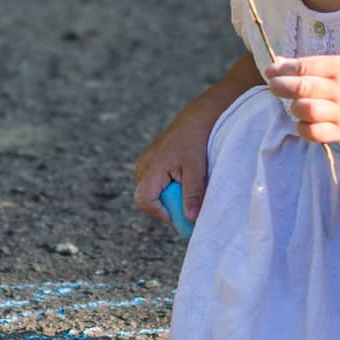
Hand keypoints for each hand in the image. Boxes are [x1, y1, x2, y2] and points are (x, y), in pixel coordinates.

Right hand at [133, 104, 212, 226]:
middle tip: (184, 203)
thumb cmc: (196, 142)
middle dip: (164, 205)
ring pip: (149, 191)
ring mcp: (144, 163)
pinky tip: (181, 179)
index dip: (158, 213)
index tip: (177, 216)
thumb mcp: (197, 170)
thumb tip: (191, 219)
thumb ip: (193, 195)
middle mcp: (143, 166)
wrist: (196, 120)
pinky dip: (166, 187)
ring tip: (184, 187)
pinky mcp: (150, 162)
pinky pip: (153, 183)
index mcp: (151, 167)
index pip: (143, 200)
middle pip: (145, 198)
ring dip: (166, 196)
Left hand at [265, 55, 339, 144]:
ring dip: (293, 107)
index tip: (271, 71)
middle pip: (304, 88)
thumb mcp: (334, 65)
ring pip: (308, 110)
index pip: (306, 67)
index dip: (283, 69)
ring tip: (294, 104)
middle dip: (281, 86)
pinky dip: (302, 128)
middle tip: (273, 86)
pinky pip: (314, 133)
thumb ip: (305, 64)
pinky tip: (302, 121)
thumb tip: (275, 62)